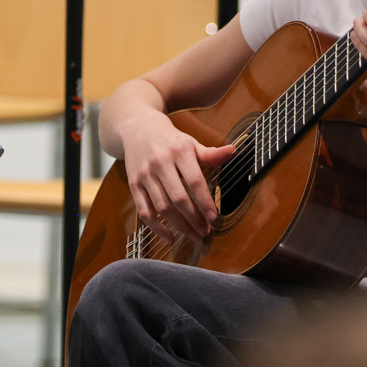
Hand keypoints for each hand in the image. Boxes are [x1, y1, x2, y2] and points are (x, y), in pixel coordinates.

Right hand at [118, 110, 237, 242]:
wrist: (137, 129)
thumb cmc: (170, 140)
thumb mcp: (190, 143)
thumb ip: (210, 153)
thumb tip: (233, 151)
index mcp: (179, 151)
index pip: (194, 181)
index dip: (205, 201)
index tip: (214, 217)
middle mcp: (160, 163)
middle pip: (178, 198)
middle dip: (194, 218)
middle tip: (205, 231)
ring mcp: (145, 175)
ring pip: (162, 207)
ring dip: (179, 225)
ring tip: (194, 234)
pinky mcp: (133, 184)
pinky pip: (144, 211)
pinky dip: (156, 227)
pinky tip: (169, 237)